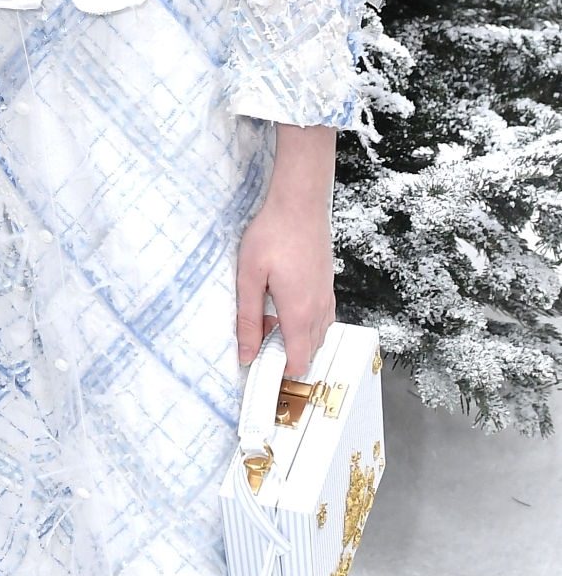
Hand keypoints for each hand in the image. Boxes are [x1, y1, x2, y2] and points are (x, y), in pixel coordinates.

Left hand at [236, 124, 336, 375]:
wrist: (300, 202)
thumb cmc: (271, 235)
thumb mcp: (249, 277)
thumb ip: (247, 318)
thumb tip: (246, 354)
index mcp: (299, 313)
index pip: (298, 362)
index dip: (280, 373)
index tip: (260, 369)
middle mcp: (319, 310)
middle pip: (309, 353)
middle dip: (286, 357)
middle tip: (259, 344)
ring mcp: (327, 297)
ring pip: (317, 336)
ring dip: (296, 340)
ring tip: (268, 323)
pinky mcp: (327, 285)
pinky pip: (321, 318)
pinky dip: (306, 324)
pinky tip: (284, 307)